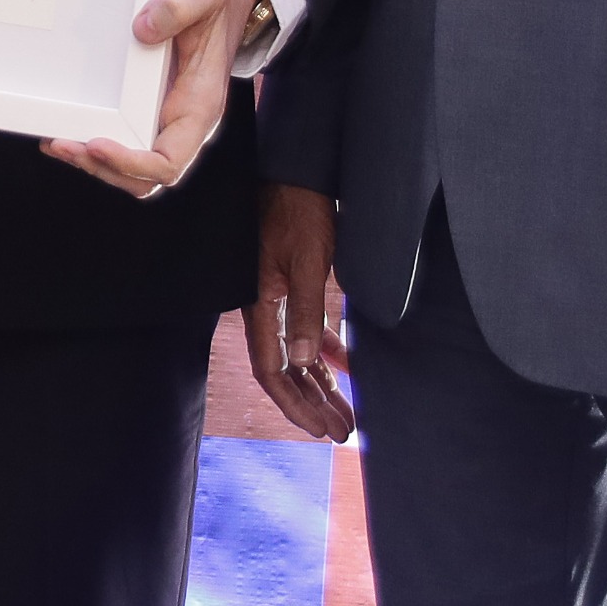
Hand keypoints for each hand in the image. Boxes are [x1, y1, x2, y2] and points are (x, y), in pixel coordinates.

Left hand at [42, 0, 253, 199]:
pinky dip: (92, 145)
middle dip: (103, 168)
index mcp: (200, 107)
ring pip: (129, 167)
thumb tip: (142, 30)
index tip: (97, 145)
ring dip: (93, 163)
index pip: (169, 161)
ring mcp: (163, 118)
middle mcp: (182, 122)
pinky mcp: (146, 107)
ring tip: (57, 143)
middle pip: (144, 176)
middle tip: (63, 145)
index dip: (132, 163)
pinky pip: (122, 140)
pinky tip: (64, 131)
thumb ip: (177, 6)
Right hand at [245, 182, 355, 440]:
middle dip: (312, 405)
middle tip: (341, 432)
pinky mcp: (293, 289)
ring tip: (347, 412)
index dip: (295, 405)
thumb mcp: (308, 261)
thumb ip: (306, 310)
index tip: (321, 430)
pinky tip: (345, 369)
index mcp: (260, 306)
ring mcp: (278, 301)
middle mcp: (264, 310)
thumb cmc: (298, 212)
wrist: (295, 173)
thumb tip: (301, 361)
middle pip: (284, 372)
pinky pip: (306, 333)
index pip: (272, 371)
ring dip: (320, 385)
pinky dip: (325, 353)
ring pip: (297, 356)